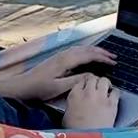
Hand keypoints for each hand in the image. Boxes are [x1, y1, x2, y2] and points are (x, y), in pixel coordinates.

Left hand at [0, 43, 116, 102]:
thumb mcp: (59, 87)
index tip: (113, 62)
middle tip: (114, 57)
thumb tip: (92, 75)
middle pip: (86, 49)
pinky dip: (87, 52)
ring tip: (105, 55)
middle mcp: (64, 54)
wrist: (22, 85)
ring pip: (81, 48)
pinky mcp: (58, 58)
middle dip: (101, 52)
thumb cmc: (39, 88)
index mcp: (65, 60)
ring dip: (94, 51)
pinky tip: (89, 56)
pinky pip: (76, 51)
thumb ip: (77, 81)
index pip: (88, 55)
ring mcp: (60, 55)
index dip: (102, 58)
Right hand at [61, 74, 118, 128]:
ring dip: (105, 84)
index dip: (85, 83)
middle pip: (92, 78)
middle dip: (95, 81)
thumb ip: (71, 105)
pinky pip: (116, 91)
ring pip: (104, 81)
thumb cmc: (76, 133)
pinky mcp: (112, 104)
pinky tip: (113, 97)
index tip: (86, 86)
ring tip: (105, 88)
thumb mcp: (66, 117)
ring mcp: (100, 97)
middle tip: (96, 86)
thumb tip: (75, 104)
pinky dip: (115, 93)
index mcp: (74, 95)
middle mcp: (88, 93)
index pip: (80, 81)